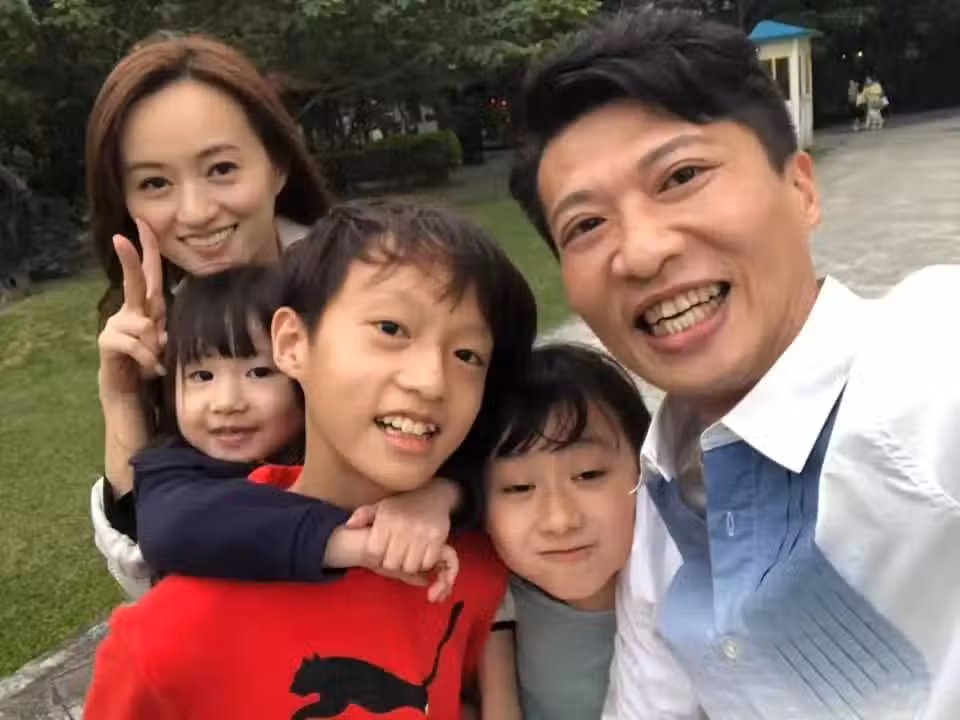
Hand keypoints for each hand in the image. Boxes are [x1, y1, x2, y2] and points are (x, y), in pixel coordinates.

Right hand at [97, 219, 166, 399]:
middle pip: (134, 281)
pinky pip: (137, 346)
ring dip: (156, 349)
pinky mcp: (109, 341)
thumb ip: (166, 330)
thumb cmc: (150, 359)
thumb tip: (161, 333)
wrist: (129, 386)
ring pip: (145, 326)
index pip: (150, 272)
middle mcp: (131, 310)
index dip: (147, 248)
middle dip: (130, 260)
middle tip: (121, 238)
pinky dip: (148, 359)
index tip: (142, 223)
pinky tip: (151, 368)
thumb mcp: (166, 342)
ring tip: (155, 361)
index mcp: (148, 305)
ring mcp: (117, 324)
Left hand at [346, 480, 460, 600]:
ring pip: (410, 566)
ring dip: (407, 565)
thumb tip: (348, 526)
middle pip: (391, 562)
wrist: (433, 494)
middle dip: (390, 564)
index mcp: (386, 518)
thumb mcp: (380, 506)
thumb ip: (362, 515)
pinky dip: (423, 563)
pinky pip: (427, 562)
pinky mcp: (438, 537)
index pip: (374, 551)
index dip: (374, 558)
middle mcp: (403, 525)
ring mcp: (422, 532)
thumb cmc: (401, 504)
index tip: (378, 555)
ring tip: (406, 558)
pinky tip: (420, 555)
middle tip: (393, 558)